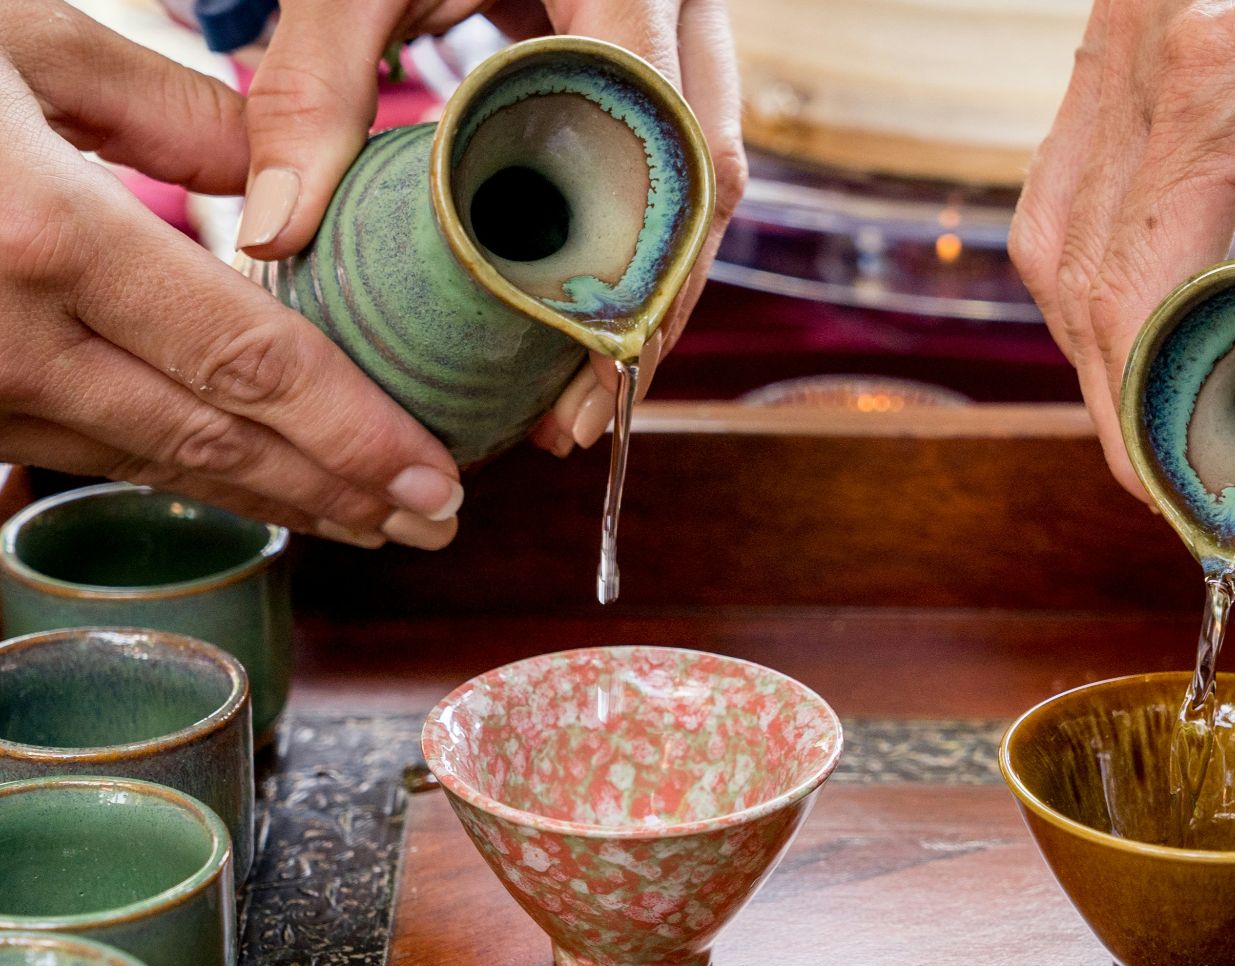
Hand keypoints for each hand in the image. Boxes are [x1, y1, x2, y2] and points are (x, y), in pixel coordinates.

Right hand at [0, 1, 463, 548]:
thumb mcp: (18, 37)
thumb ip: (170, 109)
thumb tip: (287, 177)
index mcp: (42, 236)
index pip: (246, 364)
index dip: (354, 433)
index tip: (439, 478)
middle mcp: (2, 337)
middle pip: (211, 442)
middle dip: (338, 493)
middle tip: (438, 523)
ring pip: (145, 463)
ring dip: (268, 499)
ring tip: (368, 518)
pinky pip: (73, 448)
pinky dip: (173, 471)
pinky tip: (241, 481)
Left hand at [236, 0, 746, 457]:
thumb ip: (317, 80)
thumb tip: (277, 232)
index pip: (661, 122)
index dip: (636, 253)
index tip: (580, 354)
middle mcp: (683, 8)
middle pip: (707, 183)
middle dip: (651, 309)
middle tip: (581, 411)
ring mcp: (690, 36)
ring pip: (710, 187)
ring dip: (655, 295)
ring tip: (583, 395)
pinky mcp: (671, 62)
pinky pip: (681, 171)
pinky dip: (640, 251)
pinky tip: (585, 319)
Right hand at [1009, 0, 1234, 498]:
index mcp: (1227, 57)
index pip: (1140, 282)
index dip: (1149, 411)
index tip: (1191, 493)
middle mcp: (1141, 39)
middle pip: (1073, 268)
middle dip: (1115, 392)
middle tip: (1177, 477)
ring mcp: (1115, 26)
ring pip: (1050, 224)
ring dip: (1094, 334)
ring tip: (1165, 414)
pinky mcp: (1121, 27)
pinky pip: (1072, 173)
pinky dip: (1101, 262)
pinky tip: (1161, 316)